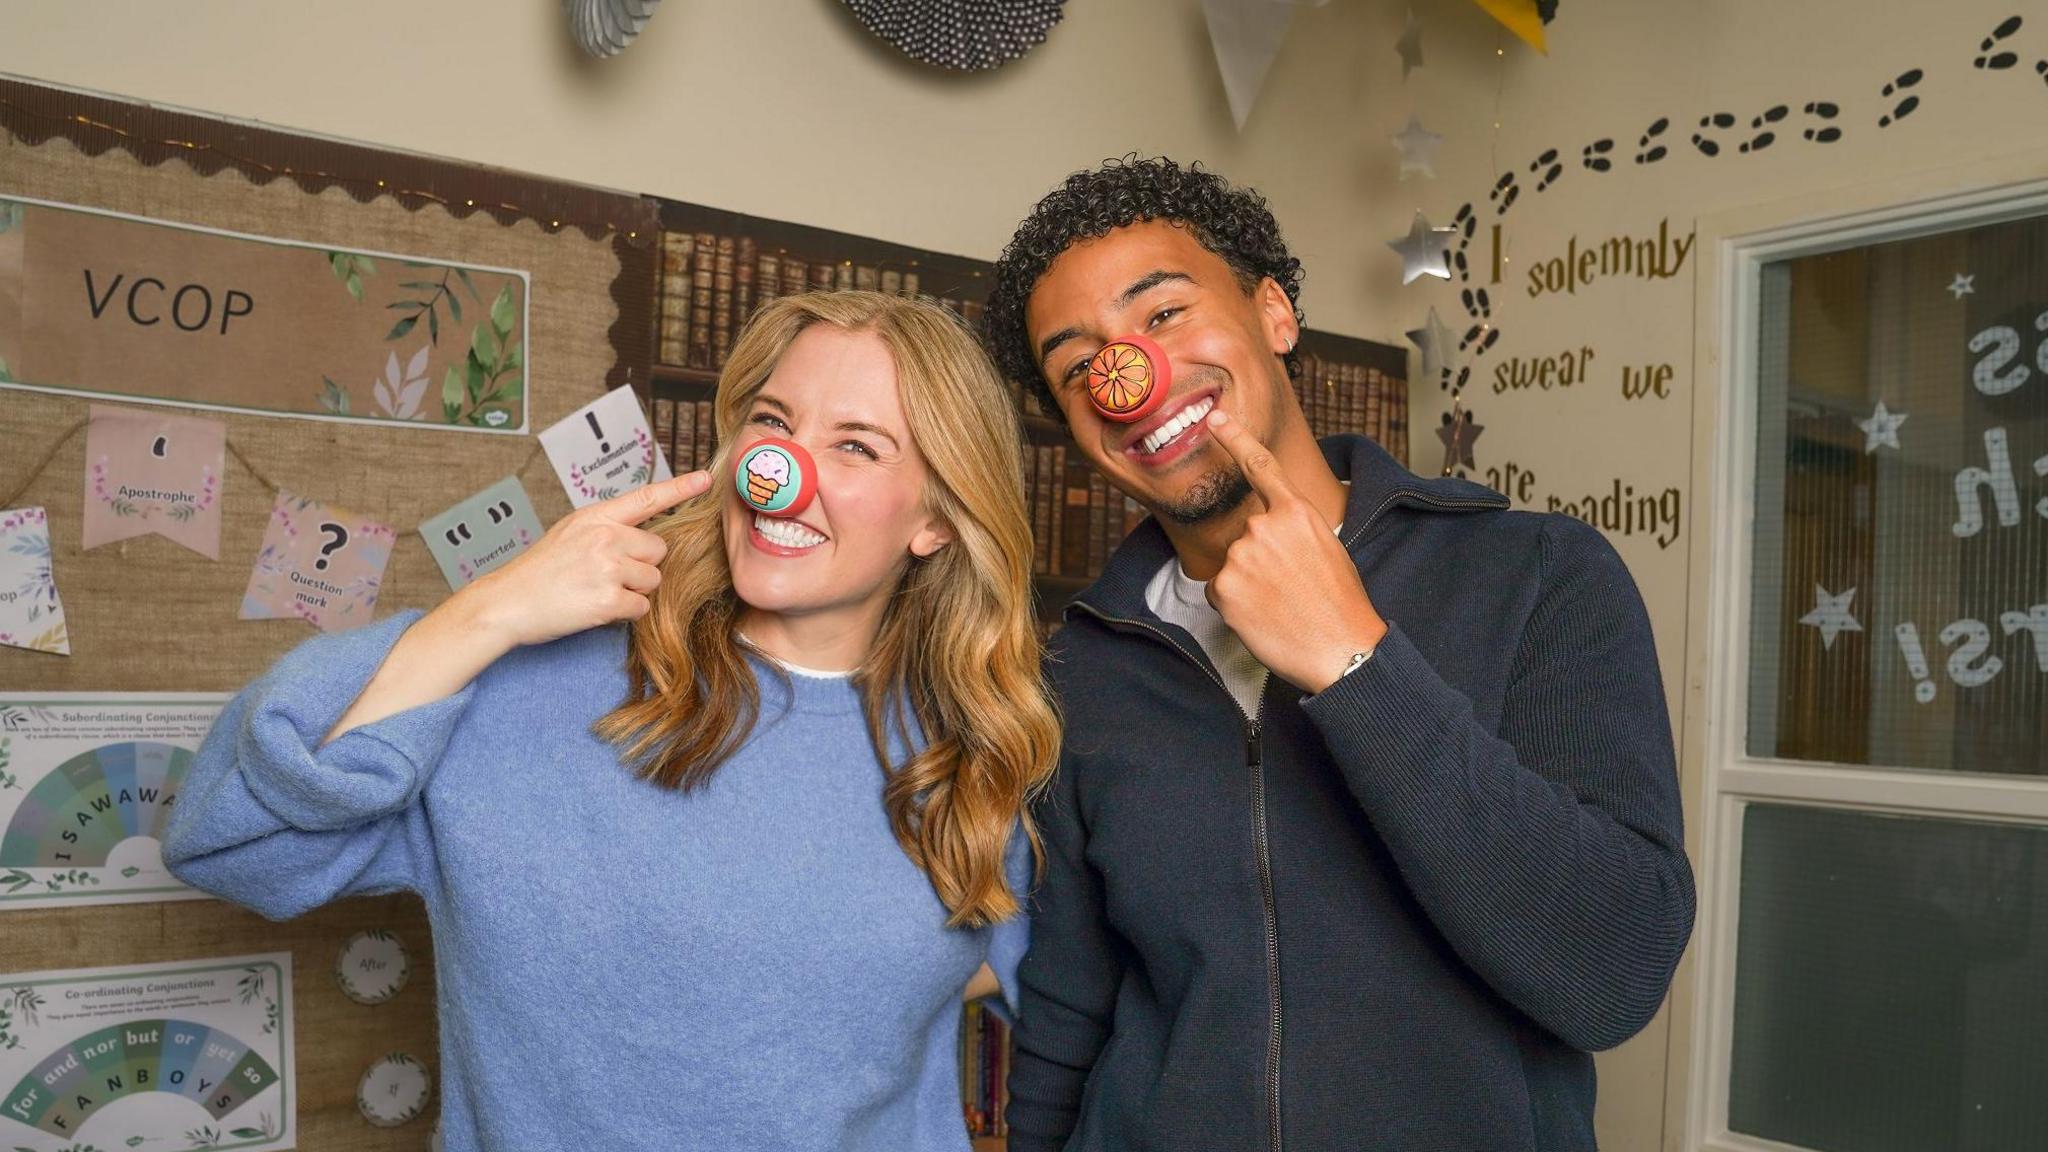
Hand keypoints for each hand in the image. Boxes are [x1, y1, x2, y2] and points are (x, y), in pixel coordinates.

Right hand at [453, 470, 714, 649]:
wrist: (506, 602)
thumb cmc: (539, 571)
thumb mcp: (570, 533)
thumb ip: (606, 528)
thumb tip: (643, 538)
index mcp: (596, 517)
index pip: (647, 498)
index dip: (680, 488)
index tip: (706, 479)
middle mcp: (605, 537)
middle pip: (658, 550)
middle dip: (641, 565)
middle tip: (606, 574)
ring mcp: (607, 568)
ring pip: (653, 580)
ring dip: (634, 591)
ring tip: (598, 591)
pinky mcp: (607, 600)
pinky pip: (641, 607)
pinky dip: (625, 613)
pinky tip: (597, 607)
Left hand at [1203, 411, 1386, 693]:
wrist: (1341, 650)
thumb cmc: (1341, 605)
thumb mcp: (1328, 548)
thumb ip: (1294, 529)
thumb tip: (1272, 530)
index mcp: (1296, 512)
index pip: (1260, 466)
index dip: (1234, 438)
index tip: (1214, 418)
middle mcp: (1264, 526)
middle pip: (1245, 537)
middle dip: (1259, 561)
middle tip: (1290, 589)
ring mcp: (1240, 556)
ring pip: (1232, 567)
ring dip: (1248, 585)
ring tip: (1281, 606)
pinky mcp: (1223, 586)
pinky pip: (1220, 593)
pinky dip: (1235, 607)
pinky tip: (1263, 618)